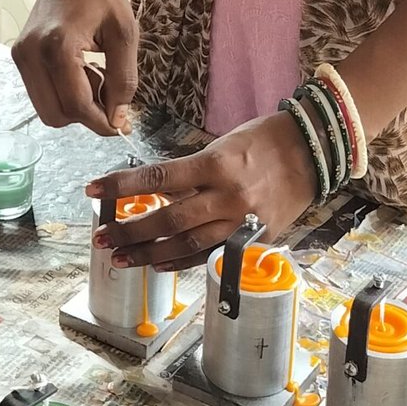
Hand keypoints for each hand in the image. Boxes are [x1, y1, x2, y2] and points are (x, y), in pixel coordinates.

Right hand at [12, 0, 136, 137]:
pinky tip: (80, 72)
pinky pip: (41, 94)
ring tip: (94, 77)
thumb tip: (118, 119)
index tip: (122, 124)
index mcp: (58, 45)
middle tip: (108, 93)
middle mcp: (31, 54)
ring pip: (46, 110)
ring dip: (74, 106)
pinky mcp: (19, 55)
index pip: (77, 105)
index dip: (102, 122)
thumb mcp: (124, 33)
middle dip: (86, 115)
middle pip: (56, 115)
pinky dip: (63, 95)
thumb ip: (124, 79)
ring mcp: (21, 55)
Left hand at [87, 112, 316, 269]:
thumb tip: (155, 190)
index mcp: (215, 163)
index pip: (158, 176)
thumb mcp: (222, 145)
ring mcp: (242, 220)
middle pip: (169, 219)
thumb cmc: (264, 139)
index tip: (92, 189)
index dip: (122, 185)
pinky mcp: (255, 238)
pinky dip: (183, 261)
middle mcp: (227, 195)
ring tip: (121, 259)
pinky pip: (213, 254)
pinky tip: (160, 265)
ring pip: (188, 244)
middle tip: (102, 238)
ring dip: (150, 254)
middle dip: (130, 231)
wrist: (314, 151)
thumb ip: (192, 171)